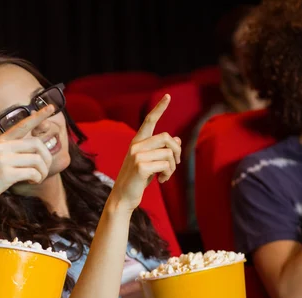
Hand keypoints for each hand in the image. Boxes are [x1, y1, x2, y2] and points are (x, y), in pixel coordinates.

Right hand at [0, 105, 54, 210]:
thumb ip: (13, 150)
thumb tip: (38, 149)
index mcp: (1, 140)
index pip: (23, 124)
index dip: (38, 116)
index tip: (50, 107)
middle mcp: (2, 146)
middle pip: (37, 144)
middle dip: (47, 158)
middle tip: (44, 170)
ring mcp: (3, 159)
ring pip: (37, 160)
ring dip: (43, 171)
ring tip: (37, 178)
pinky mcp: (6, 174)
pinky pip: (32, 173)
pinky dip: (37, 179)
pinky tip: (32, 182)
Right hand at [109, 94, 181, 211]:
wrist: (123, 197)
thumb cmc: (137, 180)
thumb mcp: (151, 163)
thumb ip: (162, 151)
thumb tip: (178, 140)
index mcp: (137, 142)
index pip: (149, 121)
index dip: (159, 108)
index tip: (168, 96)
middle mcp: (136, 146)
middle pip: (166, 137)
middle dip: (177, 151)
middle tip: (177, 163)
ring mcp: (137, 155)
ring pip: (168, 153)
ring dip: (172, 166)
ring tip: (166, 176)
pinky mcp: (140, 166)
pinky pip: (165, 164)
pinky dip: (168, 174)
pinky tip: (161, 181)